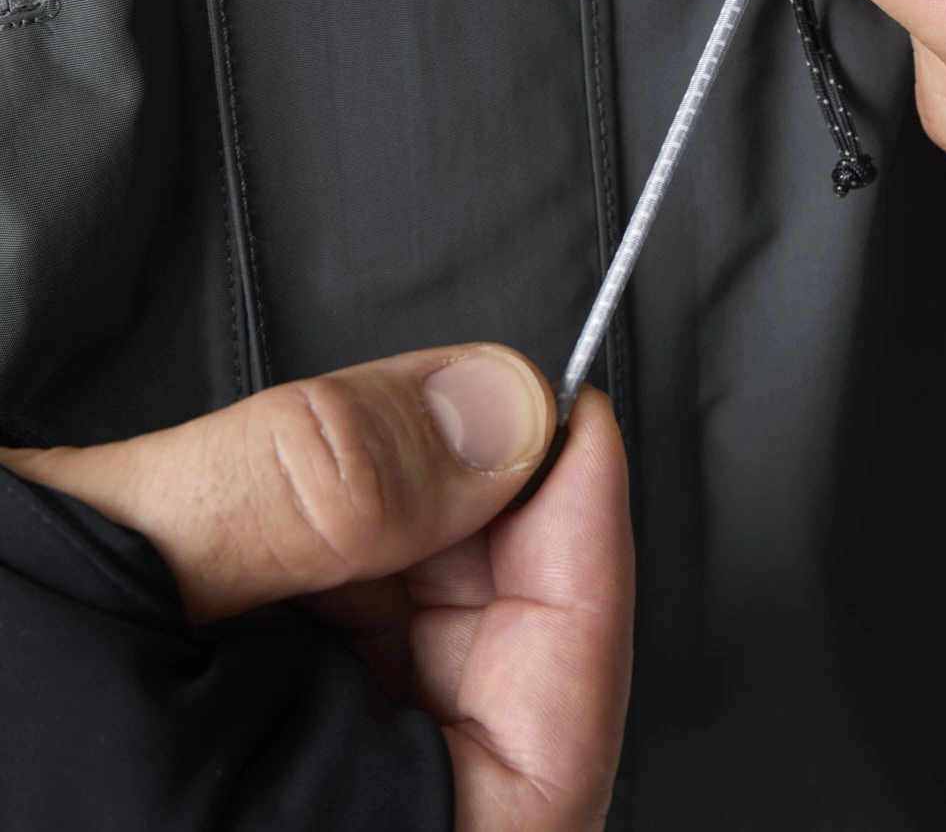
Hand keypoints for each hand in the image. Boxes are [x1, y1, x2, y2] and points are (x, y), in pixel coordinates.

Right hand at [0, 347, 631, 831]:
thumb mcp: (105, 565)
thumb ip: (313, 484)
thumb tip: (495, 412)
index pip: (557, 745)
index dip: (585, 562)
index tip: (571, 421)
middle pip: (502, 714)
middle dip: (490, 536)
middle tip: (459, 410)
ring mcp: (266, 827)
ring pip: (422, 695)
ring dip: (413, 552)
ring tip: (353, 456)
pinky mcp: (225, 795)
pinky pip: (339, 696)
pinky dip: (344, 587)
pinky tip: (304, 518)